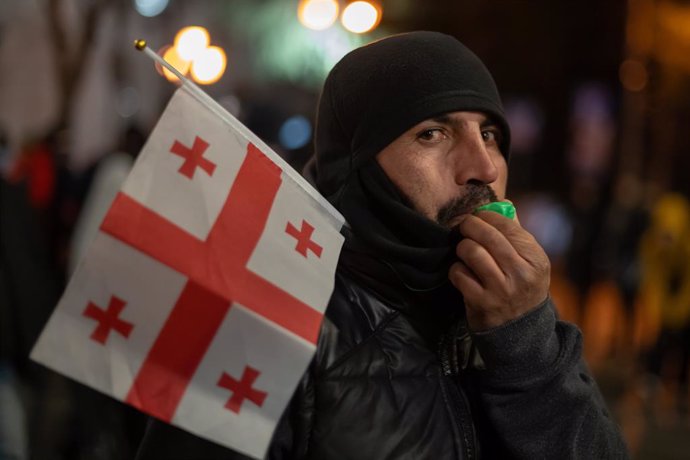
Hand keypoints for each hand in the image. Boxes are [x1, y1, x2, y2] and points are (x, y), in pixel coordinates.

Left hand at [448, 210, 550, 330]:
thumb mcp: (530, 262)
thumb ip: (516, 234)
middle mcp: (521, 274)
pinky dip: (456, 270)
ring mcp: (501, 290)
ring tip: (464, 250)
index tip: (478, 216)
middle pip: (487, 236)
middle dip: (470, 226)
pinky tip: (462, 272)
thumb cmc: (521, 287)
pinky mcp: (481, 303)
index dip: (487, 216)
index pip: (507, 226)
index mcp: (536, 260)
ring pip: (471, 252)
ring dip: (462, 248)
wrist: (520, 331)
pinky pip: (458, 273)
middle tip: (464, 226)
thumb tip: (502, 203)